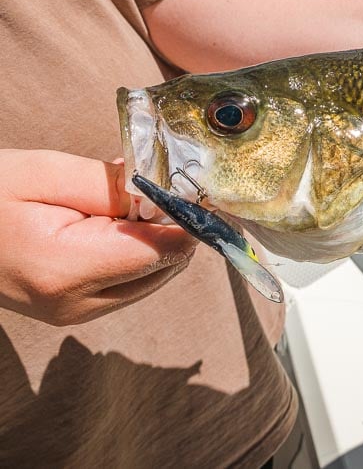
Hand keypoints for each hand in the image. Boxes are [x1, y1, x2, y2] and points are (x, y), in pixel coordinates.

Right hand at [0, 149, 196, 325]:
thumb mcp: (45, 173)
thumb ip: (112, 186)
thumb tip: (169, 193)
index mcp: (66, 270)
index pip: (164, 250)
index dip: (187, 216)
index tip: (191, 186)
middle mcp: (76, 304)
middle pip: (168, 265)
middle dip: (172, 225)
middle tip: (151, 186)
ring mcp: (75, 315)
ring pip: (156, 276)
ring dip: (155, 239)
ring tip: (121, 204)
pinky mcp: (74, 314)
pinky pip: (133, 283)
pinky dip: (137, 252)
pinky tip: (111, 224)